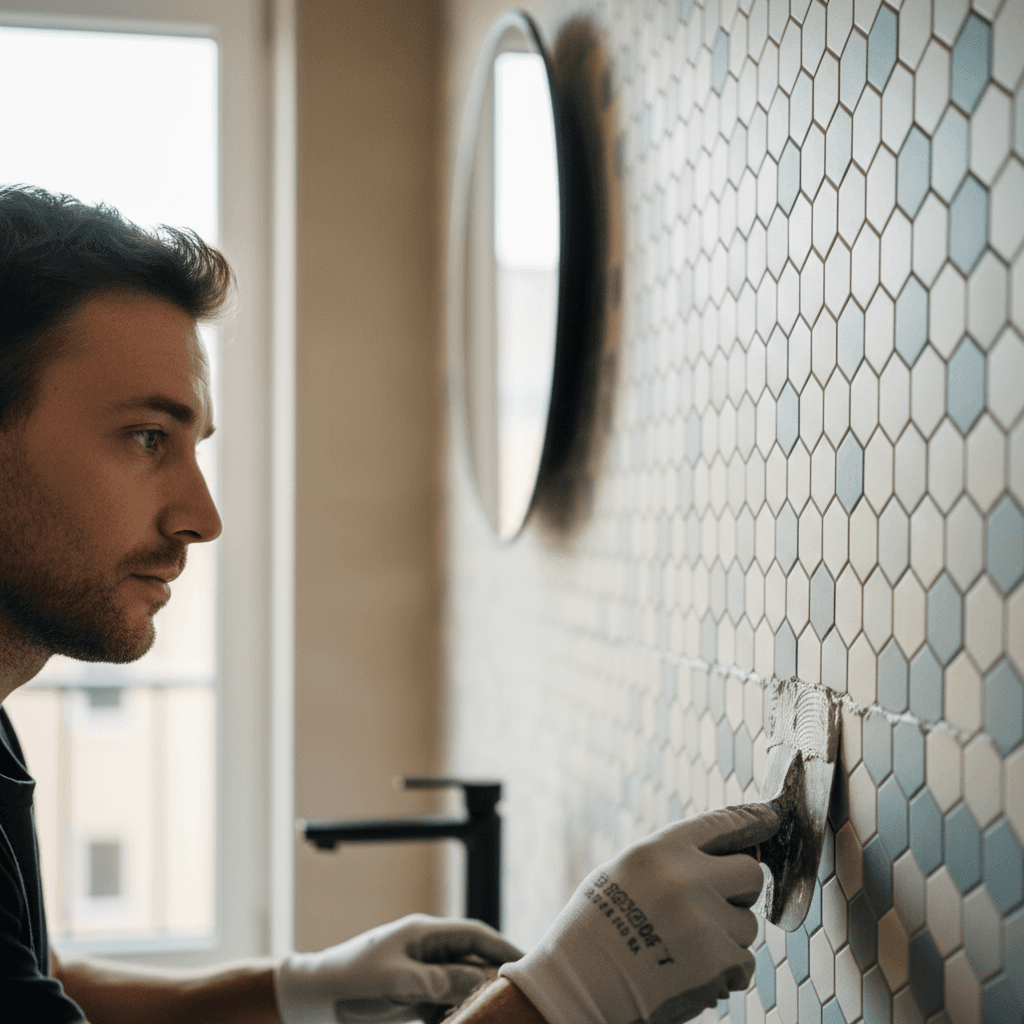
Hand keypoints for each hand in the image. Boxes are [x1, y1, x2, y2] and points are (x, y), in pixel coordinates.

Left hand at [274, 913, 523, 1023]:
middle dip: (494, 977)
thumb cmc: (349, 982)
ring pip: (459, 986)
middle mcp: (425, 951)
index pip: (474, 934)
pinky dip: (455, 1015)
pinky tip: (466, 1022)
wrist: (309, 1001)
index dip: (502, 946)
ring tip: (500, 1014)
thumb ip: (440, 981)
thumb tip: (481, 982)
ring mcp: (418, 975)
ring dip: (475, 1000)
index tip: (528, 963)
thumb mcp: (397, 981)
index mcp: (423, 933)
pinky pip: (443, 1005)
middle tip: (520, 996)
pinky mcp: (410, 998)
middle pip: (471, 961)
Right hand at [499, 804, 778, 1023]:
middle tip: (715, 907)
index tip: (772, 818)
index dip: (752, 820)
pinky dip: (726, 971)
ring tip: (684, 948)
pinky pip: (745, 961)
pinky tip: (690, 972)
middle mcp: (686, 878)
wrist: (579, 986)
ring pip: (748, 923)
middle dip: (740, 891)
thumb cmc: (595, 930)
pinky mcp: (717, 962)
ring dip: (727, 937)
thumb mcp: (622, 873)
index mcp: (659, 851)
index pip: (720, 824)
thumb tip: (721, 859)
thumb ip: (669, 861)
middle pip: (750, 873)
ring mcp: (705, 921)